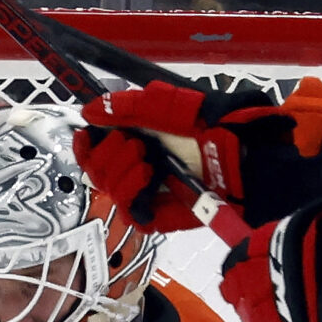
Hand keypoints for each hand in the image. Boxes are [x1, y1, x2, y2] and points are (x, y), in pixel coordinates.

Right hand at [81, 80, 300, 215]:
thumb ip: (125, 107)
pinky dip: (130, 190)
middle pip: (96, 170)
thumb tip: (89, 110)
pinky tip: (146, 176)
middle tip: (132, 144)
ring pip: (108, 188)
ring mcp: (147, 194)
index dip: (85, 145)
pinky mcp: (158, 215)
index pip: (94, 150)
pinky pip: (128, 211)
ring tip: (145, 157)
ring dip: (119, 169)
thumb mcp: (163, 106)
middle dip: (107, 154)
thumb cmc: (206, 126)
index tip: (87, 135)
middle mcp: (136, 168)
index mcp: (134, 141)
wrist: (236, 152)